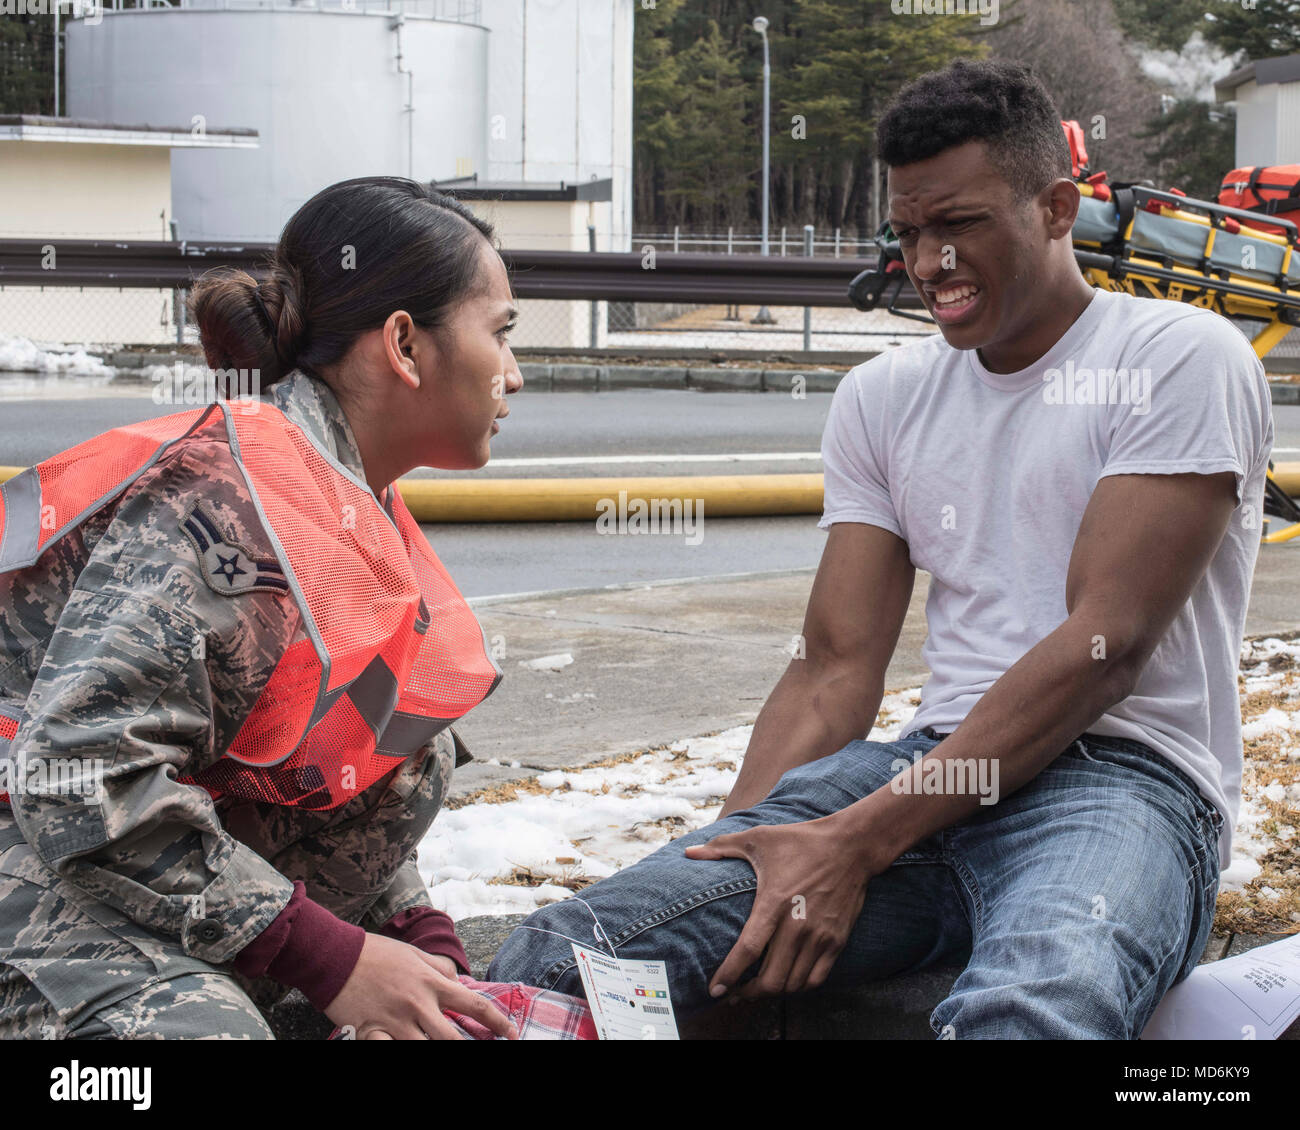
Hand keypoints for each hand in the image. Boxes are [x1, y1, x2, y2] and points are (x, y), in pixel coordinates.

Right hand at [324, 933, 517, 1039]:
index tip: (511, 1034)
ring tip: (449, 1052)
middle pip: (453, 1039)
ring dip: (437, 1050)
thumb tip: (458, 982)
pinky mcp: (371, 1033)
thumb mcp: (415, 955)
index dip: (497, 1022)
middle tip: (487, 1051)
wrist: (335, 956)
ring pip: (425, 1049)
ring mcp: (395, 1022)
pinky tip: (403, 1048)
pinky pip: (390, 1051)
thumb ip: (439, 969)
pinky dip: (398, 1051)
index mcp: (432, 983)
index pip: (474, 1005)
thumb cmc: (376, 953)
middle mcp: (418, 1005)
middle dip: (472, 1050)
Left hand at [683, 815, 877, 1000]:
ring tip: (757, 990)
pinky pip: (816, 979)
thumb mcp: (758, 838)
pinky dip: (798, 987)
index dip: (729, 974)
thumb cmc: (800, 841)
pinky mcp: (837, 941)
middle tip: (734, 993)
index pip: (748, 949)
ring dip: (773, 993)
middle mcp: (798, 924)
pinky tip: (786, 981)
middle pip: (772, 978)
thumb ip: (721, 847)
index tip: (714, 989)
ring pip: (793, 984)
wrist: (851, 846)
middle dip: (748, 993)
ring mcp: (820, 935)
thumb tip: (689, 852)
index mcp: (774, 901)